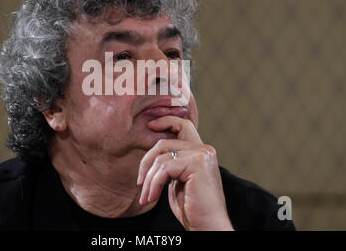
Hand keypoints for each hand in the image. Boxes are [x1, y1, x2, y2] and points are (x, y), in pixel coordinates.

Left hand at [137, 116, 233, 230]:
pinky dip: (153, 184)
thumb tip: (152, 153)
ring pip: (161, 157)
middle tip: (139, 181)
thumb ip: (170, 164)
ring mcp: (202, 155)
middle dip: (146, 160)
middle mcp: (204, 149)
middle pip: (164, 141)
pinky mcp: (197, 163)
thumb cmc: (192, 208)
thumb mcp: (177, 181)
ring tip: (146, 196)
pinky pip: (164, 168)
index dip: (165, 121)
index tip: (150, 125)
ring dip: (148, 179)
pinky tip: (152, 197)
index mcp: (201, 152)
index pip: (182, 125)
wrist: (208, 227)